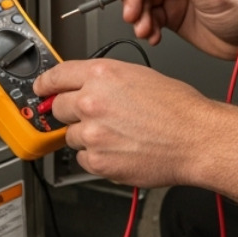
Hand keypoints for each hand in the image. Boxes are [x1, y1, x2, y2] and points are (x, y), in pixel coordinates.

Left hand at [34, 58, 221, 187]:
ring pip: (72, 137)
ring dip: (88, 136)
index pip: (56, 76)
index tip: (41, 89)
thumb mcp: (140, 76)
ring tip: (119, 135)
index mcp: (102, 75)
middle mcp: (92, 102)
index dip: (45, 84)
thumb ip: (106, 80)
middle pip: (59, 108)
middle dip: (73, 113)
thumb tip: (85, 87)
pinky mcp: (98, 161)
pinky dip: (97, 157)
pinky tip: (121, 150)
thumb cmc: (178, 108)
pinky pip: (83, 159)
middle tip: (98, 117)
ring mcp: (92, 134)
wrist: (196, 138)